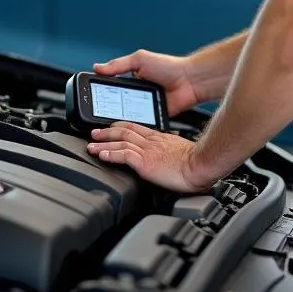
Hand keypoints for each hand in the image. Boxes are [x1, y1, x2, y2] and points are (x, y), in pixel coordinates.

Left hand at [87, 123, 217, 192]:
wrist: (200, 165)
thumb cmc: (196, 162)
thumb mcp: (180, 151)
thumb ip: (169, 151)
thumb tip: (167, 157)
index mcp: (160, 138)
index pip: (136, 127)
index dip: (121, 126)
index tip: (111, 127)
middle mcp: (151, 142)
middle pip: (125, 131)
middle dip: (107, 131)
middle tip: (95, 133)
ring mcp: (147, 151)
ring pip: (120, 141)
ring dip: (104, 143)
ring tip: (92, 145)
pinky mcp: (145, 162)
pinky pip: (123, 155)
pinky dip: (110, 154)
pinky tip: (102, 155)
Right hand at [93, 50, 199, 116]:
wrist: (190, 81)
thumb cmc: (169, 67)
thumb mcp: (140, 60)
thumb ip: (118, 64)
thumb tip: (98, 67)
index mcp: (133, 81)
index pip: (113, 89)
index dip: (102, 95)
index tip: (91, 99)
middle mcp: (138, 95)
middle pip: (118, 105)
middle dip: (108, 110)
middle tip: (97, 114)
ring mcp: (146, 108)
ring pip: (128, 117)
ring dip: (122, 120)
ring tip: (109, 124)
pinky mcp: (155, 118)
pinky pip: (142, 124)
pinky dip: (136, 126)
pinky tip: (129, 127)